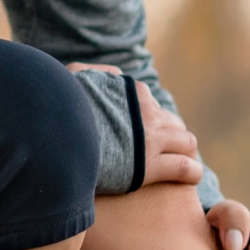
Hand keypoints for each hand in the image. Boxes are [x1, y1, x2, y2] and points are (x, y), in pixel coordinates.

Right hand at [65, 64, 201, 187]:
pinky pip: (183, 168)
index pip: (153, 105)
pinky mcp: (149, 166)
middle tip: (166, 149)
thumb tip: (117, 74)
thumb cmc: (59, 105)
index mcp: (131, 92)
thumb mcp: (75, 75)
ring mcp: (150, 139)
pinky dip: (192, 172)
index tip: (143, 131)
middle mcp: (146, 113)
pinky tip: (193, 177)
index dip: (150, 120)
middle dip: (173, 135)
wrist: (56, 132)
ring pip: (186, 143)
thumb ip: (98, 72)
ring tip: (183, 162)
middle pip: (174, 124)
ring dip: (185, 151)